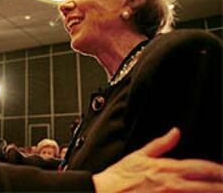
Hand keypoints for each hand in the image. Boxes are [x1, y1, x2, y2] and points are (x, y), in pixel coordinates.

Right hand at [93, 128, 222, 191]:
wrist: (107, 191)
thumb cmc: (121, 176)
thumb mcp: (140, 155)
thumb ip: (161, 144)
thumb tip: (175, 132)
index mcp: (168, 168)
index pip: (202, 168)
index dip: (219, 170)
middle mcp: (173, 184)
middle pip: (208, 185)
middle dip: (222, 184)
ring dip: (213, 191)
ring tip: (221, 189)